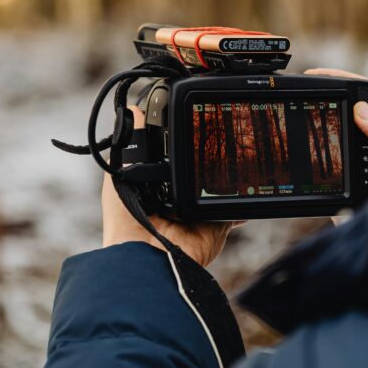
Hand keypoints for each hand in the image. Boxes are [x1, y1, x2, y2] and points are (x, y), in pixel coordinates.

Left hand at [101, 107, 241, 266]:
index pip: (172, 155)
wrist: (147, 258)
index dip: (181, 139)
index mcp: (155, 184)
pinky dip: (242, 201)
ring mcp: (199, 211)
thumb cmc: (126, 220)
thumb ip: (129, 144)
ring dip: (227, 174)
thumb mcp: (119, 175)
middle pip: (198, 168)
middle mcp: (177, 197)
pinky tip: (248, 185)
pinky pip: (235, 209)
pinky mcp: (218, 225)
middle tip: (218, 133)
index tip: (190, 118)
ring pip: (220, 186)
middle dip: (208, 156)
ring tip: (234, 153)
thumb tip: (133, 109)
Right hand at [305, 68, 367, 192]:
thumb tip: (363, 110)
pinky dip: (304, 160)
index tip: (319, 75)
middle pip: (345, 116)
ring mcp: (356, 171)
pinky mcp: (339, 193)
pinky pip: (318, 170)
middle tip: (297, 90)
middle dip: (322, 102)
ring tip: (290, 113)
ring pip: (330, 142)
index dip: (346, 83)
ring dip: (311, 130)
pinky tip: (293, 151)